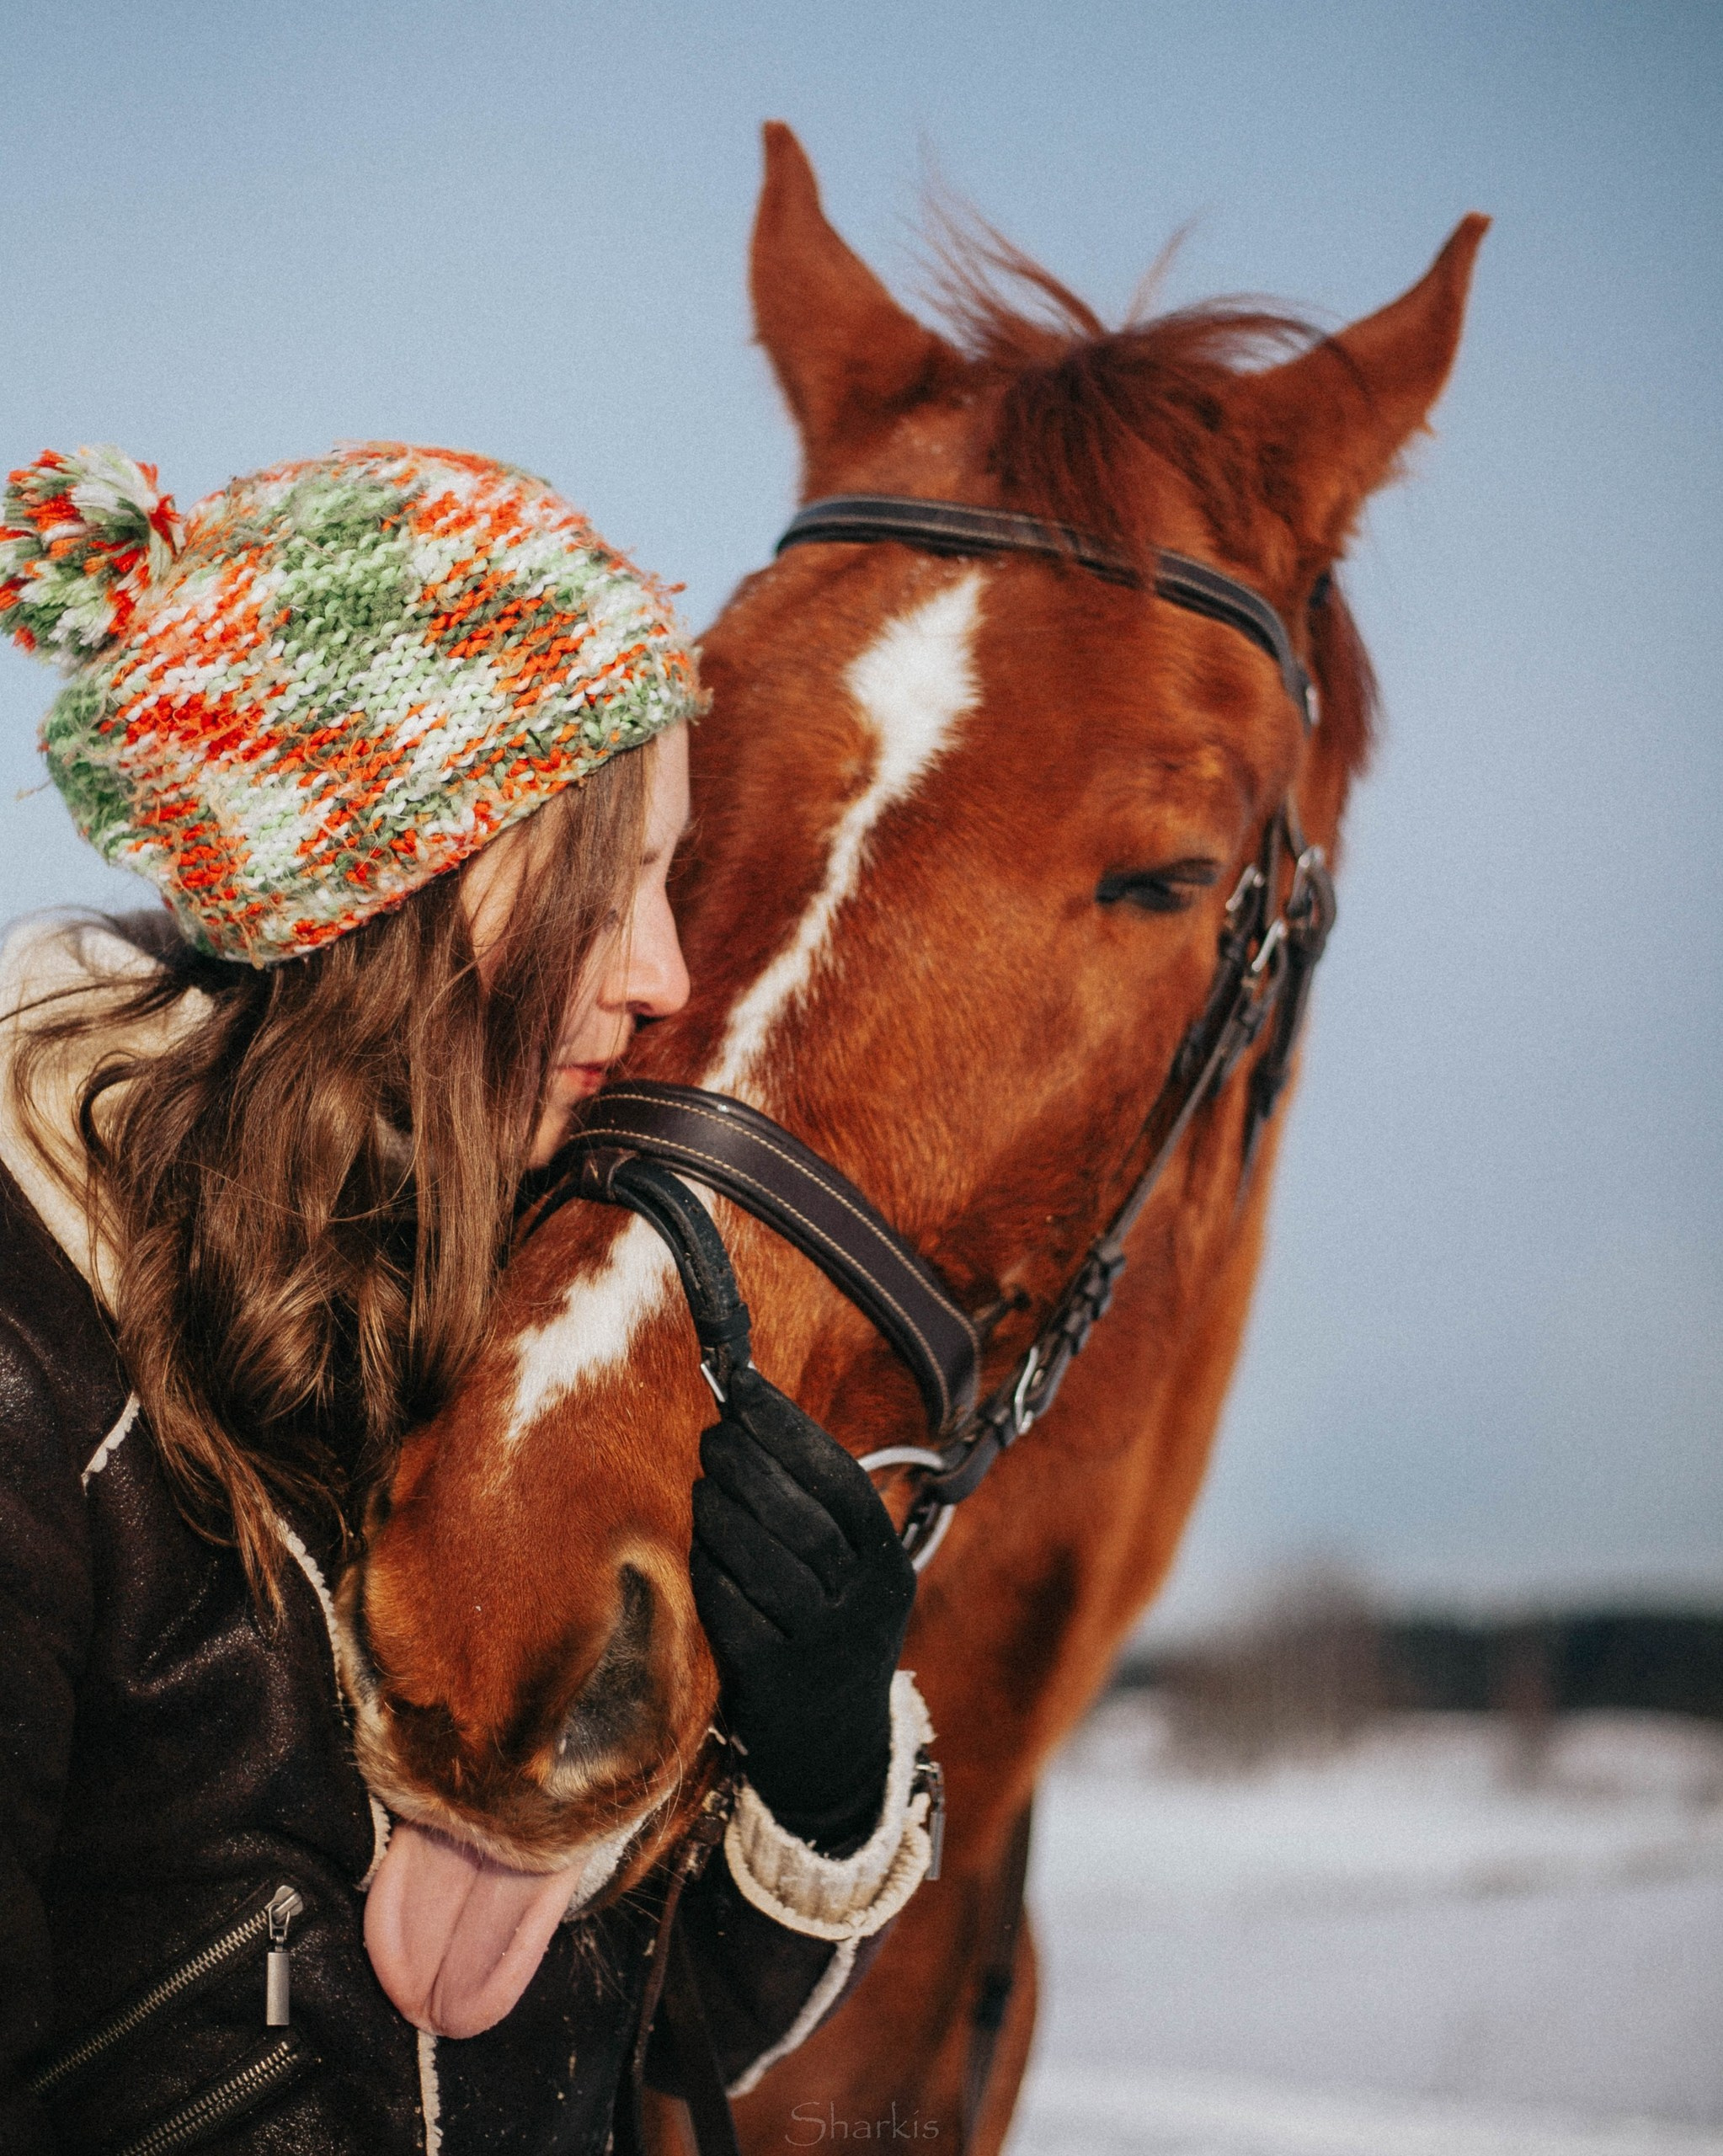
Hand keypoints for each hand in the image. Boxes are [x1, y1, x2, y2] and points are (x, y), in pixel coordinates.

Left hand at [690, 1367, 916, 1850]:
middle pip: (801, 1516)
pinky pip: (734, 1611)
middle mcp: (865, 1603)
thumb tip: (746, 1417)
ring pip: (766, 1560)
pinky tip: (699, 1548)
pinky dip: (711, 1571)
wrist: (834, 1749)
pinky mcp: (778, 1682)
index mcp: (887, 1564)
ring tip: (703, 1486)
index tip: (743, 1388)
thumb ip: (813, 1508)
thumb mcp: (847, 1574)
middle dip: (750, 1463)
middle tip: (713, 1435)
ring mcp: (823, 1645)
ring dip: (723, 1512)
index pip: (840, 1479)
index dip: (789, 1428)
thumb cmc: (827, 1629)